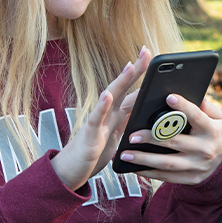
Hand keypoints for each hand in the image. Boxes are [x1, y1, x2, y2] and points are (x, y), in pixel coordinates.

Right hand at [51, 46, 151, 189]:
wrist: (70, 172)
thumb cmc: (92, 154)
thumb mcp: (117, 139)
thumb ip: (127, 124)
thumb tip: (144, 115)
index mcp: (114, 116)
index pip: (131, 92)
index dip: (142, 76)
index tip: (151, 57)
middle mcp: (106, 114)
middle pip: (122, 87)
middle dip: (135, 70)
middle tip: (146, 50)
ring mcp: (97, 123)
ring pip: (110, 98)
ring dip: (121, 81)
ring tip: (131, 66)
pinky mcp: (90, 136)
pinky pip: (96, 118)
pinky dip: (101, 106)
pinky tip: (107, 95)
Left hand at [118, 94, 221, 184]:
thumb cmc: (217, 134)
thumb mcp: (220, 119)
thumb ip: (206, 107)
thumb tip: (194, 92)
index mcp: (212, 131)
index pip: (196, 117)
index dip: (183, 107)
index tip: (168, 97)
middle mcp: (205, 149)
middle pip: (175, 142)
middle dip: (152, 138)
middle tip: (132, 135)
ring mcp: (197, 166)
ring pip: (167, 163)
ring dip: (144, 159)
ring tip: (125, 154)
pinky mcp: (190, 179)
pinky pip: (167, 177)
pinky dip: (149, 172)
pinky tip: (134, 167)